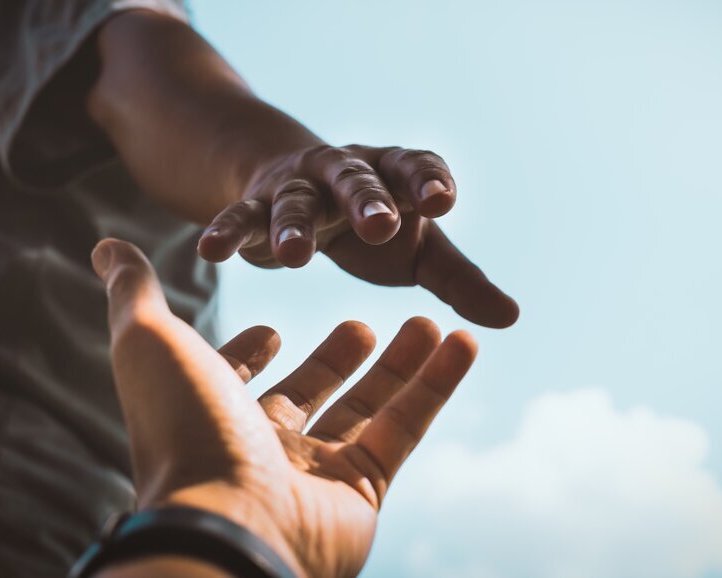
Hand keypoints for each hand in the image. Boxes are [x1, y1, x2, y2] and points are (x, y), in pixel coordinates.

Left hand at [91, 238, 478, 577]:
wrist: (228, 522)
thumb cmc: (184, 429)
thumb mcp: (151, 342)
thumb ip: (134, 293)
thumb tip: (106, 245)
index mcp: (211, 413)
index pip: (235, 380)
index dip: (251, 355)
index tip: (272, 329)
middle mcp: (261, 446)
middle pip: (309, 392)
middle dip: (337, 359)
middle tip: (363, 325)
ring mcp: (314, 472)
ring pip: (367, 408)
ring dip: (401, 364)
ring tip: (430, 321)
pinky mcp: (362, 490)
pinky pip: (405, 429)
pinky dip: (436, 385)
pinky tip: (462, 342)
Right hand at [196, 145, 518, 327]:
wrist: (300, 188)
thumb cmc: (374, 224)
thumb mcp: (419, 250)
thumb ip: (460, 280)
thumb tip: (511, 318)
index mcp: (394, 176)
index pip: (415, 168)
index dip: (427, 181)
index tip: (442, 201)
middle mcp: (347, 173)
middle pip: (358, 180)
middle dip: (368, 201)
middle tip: (381, 225)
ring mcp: (299, 187)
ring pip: (295, 202)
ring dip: (293, 225)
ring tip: (294, 258)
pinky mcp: (256, 205)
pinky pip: (240, 217)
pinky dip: (227, 231)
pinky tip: (210, 250)